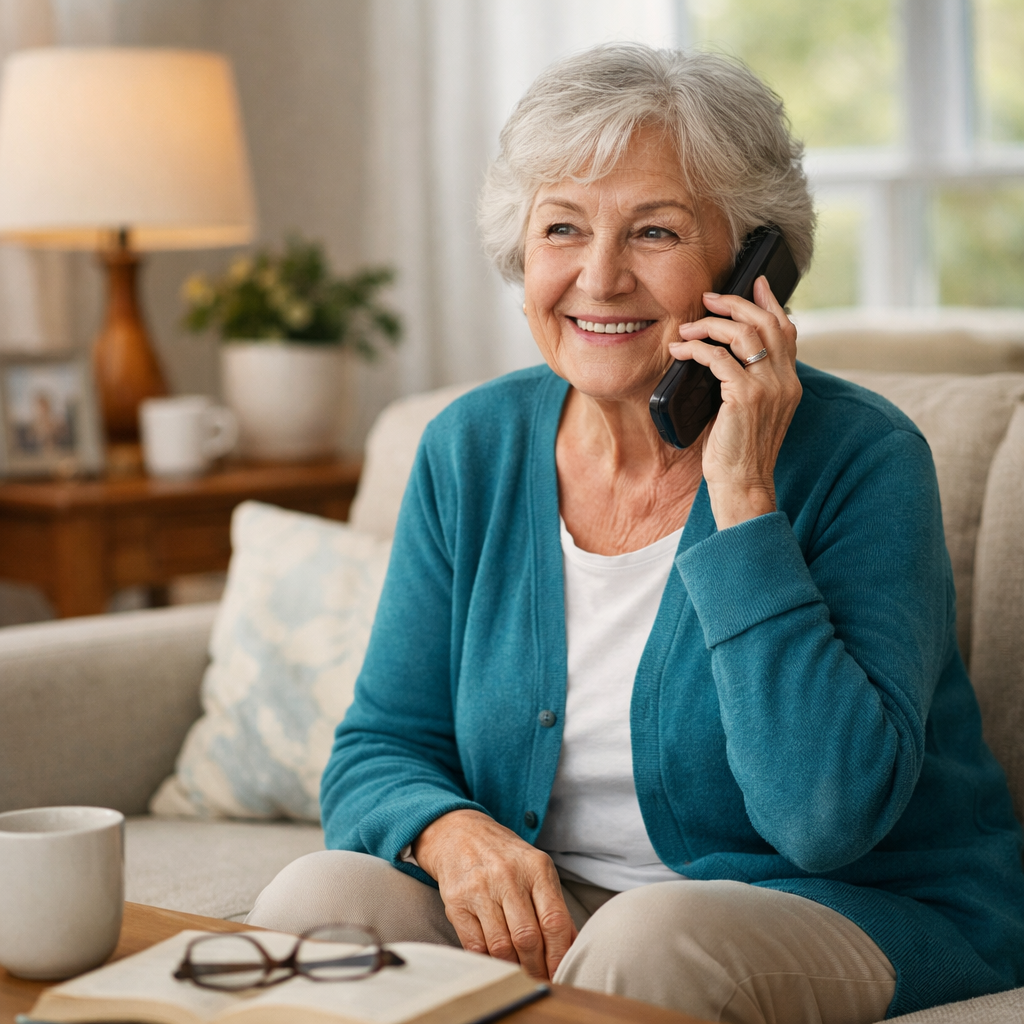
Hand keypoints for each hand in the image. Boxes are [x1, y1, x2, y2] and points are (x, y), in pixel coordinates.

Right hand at [412, 809, 576, 979]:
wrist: (459, 833)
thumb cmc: (505, 857)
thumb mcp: (536, 869)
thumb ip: (554, 905)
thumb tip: (571, 945)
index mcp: (535, 868)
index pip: (554, 920)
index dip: (559, 955)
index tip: (560, 973)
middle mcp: (508, 876)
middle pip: (528, 937)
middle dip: (537, 967)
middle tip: (540, 979)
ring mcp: (480, 888)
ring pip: (501, 946)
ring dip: (513, 968)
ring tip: (520, 973)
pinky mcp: (456, 902)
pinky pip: (475, 945)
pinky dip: (488, 960)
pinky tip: (496, 961)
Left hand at [668, 276, 801, 528]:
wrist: (743, 485)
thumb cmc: (738, 452)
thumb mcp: (750, 412)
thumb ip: (747, 383)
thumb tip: (721, 355)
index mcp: (790, 383)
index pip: (787, 331)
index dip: (770, 303)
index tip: (755, 282)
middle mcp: (785, 381)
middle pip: (765, 323)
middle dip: (735, 304)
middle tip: (708, 297)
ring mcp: (768, 388)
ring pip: (743, 334)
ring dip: (710, 325)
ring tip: (687, 328)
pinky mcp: (745, 397)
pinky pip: (718, 358)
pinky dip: (696, 350)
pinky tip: (680, 352)